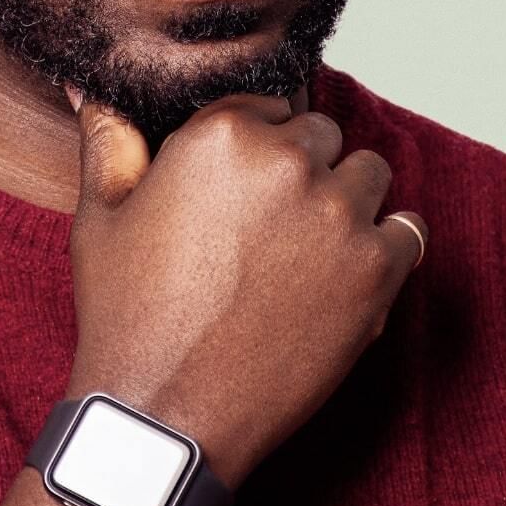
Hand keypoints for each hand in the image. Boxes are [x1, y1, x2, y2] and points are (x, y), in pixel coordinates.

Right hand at [63, 87, 426, 489]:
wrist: (165, 414)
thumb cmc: (127, 316)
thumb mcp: (100, 218)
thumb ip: (109, 142)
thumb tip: (96, 92)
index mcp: (222, 134)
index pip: (269, 105)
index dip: (256, 147)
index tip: (242, 190)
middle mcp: (288, 160)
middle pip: (322, 135)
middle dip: (301, 170)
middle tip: (269, 228)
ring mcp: (338, 214)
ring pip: (369, 174)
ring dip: (347, 201)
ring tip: (308, 251)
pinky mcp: (376, 270)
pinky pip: (409, 231)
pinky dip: (388, 247)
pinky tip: (350, 273)